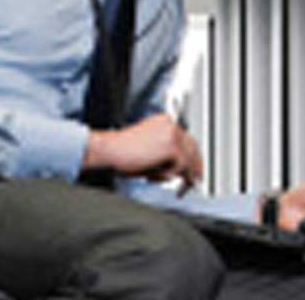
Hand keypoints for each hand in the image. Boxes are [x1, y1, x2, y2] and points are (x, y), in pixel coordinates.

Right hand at [84, 114, 204, 186]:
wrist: (109, 149)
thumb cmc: (121, 152)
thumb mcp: (149, 151)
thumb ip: (167, 156)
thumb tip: (183, 171)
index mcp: (165, 122)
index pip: (187, 140)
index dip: (192, 158)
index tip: (194, 171)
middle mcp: (171, 124)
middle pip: (193, 148)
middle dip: (194, 168)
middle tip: (192, 183)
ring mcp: (173, 133)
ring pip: (187, 160)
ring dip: (175, 174)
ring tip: (157, 178)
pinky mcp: (172, 145)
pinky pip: (180, 167)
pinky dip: (166, 175)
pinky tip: (150, 175)